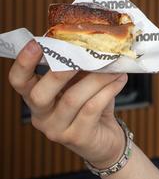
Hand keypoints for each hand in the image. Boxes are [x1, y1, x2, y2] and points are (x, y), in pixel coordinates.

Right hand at [8, 39, 128, 167]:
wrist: (105, 140)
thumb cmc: (90, 105)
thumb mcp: (79, 83)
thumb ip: (77, 65)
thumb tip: (88, 38)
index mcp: (35, 97)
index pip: (18, 81)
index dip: (23, 62)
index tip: (37, 43)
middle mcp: (41, 116)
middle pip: (39, 94)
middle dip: (61, 71)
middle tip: (83, 53)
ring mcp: (57, 130)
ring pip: (72, 98)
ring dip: (96, 78)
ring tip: (114, 65)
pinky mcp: (78, 137)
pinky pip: (92, 108)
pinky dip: (108, 90)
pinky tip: (120, 79)